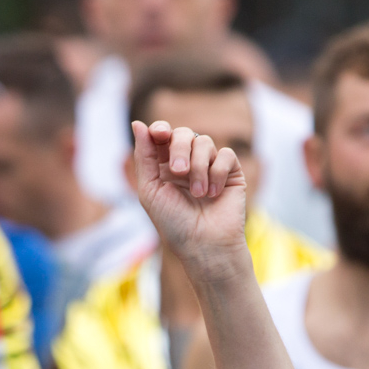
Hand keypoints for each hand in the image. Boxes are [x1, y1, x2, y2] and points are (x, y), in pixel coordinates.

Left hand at [130, 120, 248, 268]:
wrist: (203, 244)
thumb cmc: (173, 222)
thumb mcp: (150, 190)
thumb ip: (143, 156)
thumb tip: (137, 123)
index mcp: (164, 165)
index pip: (163, 135)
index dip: (161, 130)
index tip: (159, 134)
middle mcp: (188, 162)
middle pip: (184, 134)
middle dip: (180, 148)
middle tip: (178, 172)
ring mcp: (210, 165)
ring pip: (205, 142)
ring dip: (199, 167)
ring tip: (198, 194)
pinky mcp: (231, 172)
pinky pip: (225, 155)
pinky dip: (217, 173)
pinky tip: (213, 194)